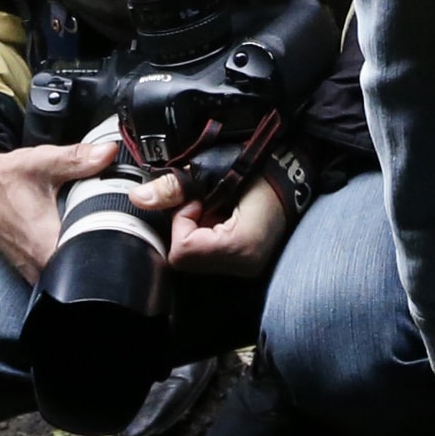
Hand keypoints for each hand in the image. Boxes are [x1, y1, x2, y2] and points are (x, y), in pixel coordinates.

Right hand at [0, 125, 122, 286]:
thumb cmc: (4, 179)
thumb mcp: (41, 162)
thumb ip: (76, 158)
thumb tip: (108, 151)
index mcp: (42, 242)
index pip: (83, 265)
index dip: (106, 252)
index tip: (119, 234)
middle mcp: (37, 264)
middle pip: (81, 270)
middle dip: (100, 250)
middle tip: (108, 224)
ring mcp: (32, 270)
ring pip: (68, 272)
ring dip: (83, 253)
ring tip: (90, 229)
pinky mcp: (31, 268)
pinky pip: (57, 270)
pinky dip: (69, 255)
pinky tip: (74, 235)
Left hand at [134, 167, 296, 277]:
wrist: (295, 171)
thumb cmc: (261, 168)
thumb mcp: (213, 171)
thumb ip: (174, 187)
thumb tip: (139, 198)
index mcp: (239, 246)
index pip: (183, 250)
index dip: (183, 221)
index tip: (199, 201)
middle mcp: (244, 265)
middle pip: (186, 260)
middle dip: (187, 228)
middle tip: (205, 204)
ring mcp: (246, 267)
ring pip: (195, 260)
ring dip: (196, 233)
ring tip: (215, 210)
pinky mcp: (245, 264)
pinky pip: (209, 258)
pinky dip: (206, 238)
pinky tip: (221, 219)